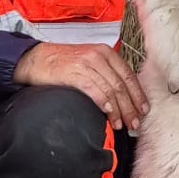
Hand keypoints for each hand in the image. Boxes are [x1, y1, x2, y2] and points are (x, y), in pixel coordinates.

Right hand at [15, 41, 148, 132]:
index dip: (138, 95)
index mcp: (105, 52)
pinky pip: (95, 91)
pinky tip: (109, 115)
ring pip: (111, 90)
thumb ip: (106, 74)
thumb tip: (123, 97)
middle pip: (122, 85)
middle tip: (135, 123)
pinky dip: (105, 105)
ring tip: (121, 125)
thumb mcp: (88, 62)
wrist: (35, 59)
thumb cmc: (62, 63)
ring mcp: (86, 64)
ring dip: (119, 110)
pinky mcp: (74, 74)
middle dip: (131, 107)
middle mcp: (98, 56)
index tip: (143, 110)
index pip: (128, 75)